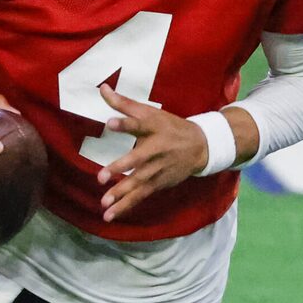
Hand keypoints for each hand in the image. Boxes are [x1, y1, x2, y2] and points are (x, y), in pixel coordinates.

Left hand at [94, 85, 209, 224]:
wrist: (200, 146)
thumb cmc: (169, 126)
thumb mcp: (150, 112)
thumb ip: (124, 103)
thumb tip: (102, 88)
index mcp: (155, 128)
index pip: (139, 124)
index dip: (125, 123)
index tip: (110, 123)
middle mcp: (157, 150)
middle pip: (138, 160)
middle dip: (121, 168)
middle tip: (102, 177)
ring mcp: (159, 169)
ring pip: (138, 183)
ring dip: (121, 194)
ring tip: (104, 203)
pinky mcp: (159, 183)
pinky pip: (140, 196)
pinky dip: (126, 205)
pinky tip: (110, 214)